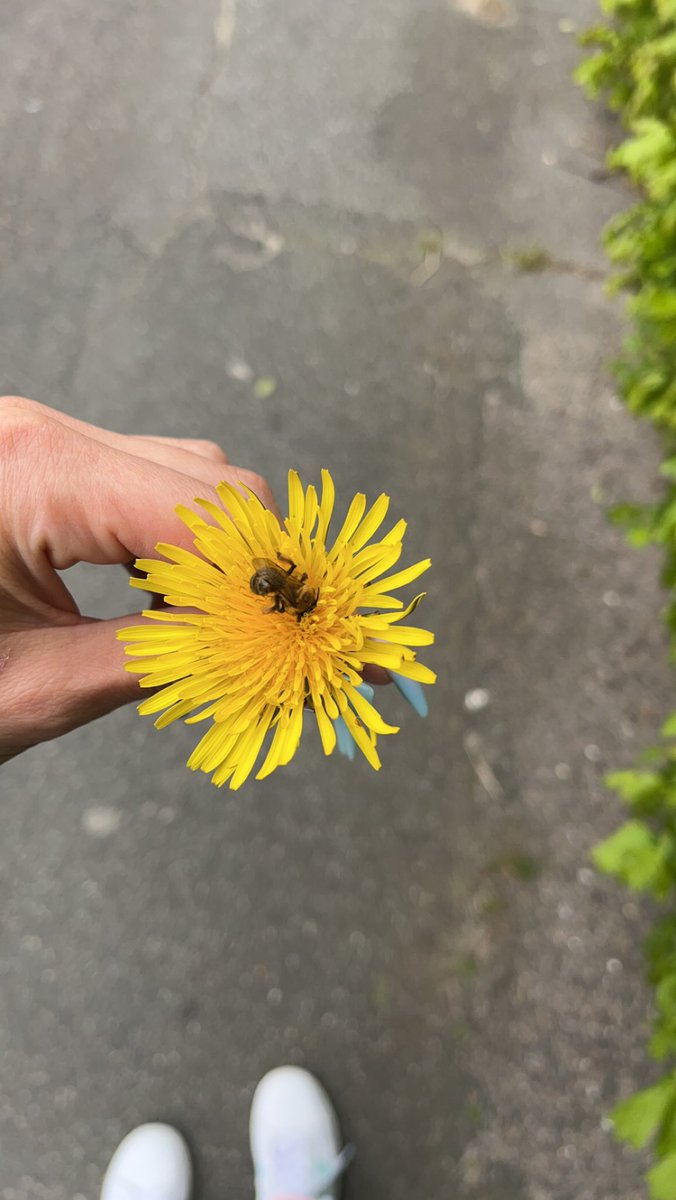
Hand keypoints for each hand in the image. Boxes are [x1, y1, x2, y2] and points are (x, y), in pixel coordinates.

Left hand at [0, 397, 279, 763]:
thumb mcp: (32, 688)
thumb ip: (159, 659)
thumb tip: (260, 653)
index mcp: (34, 473)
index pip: (206, 517)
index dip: (270, 588)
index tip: (310, 649)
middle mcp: (41, 433)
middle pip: (211, 485)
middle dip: (253, 572)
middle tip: (270, 650)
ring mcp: (38, 436)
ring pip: (186, 476)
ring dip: (217, 556)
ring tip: (206, 632)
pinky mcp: (36, 455)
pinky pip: (144, 479)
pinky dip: (174, 539)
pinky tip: (161, 596)